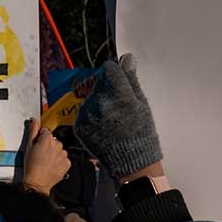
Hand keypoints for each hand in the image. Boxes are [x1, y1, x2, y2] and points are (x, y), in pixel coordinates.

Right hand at [21, 118, 70, 195]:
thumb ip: (33, 131)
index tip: (37, 144)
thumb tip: (35, 120)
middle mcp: (57, 145)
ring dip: (54, 153)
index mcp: (47, 139)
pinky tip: (52, 165)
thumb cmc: (31, 165)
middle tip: (40, 154)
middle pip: (54, 140)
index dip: (41, 137)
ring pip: (59, 149)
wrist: (37, 182)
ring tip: (46, 161)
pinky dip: (59, 161)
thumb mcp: (28, 146)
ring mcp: (63, 155)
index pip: (46, 132)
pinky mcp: (67, 163)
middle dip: (48, 145)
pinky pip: (64, 158)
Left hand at [74, 53, 160, 180]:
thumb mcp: (141, 103)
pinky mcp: (79, 126)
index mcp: (117, 93)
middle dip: (106, 89)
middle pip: (98, 84)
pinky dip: (92, 116)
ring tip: (113, 119)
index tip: (120, 82)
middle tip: (119, 106)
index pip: (109, 70)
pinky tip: (104, 126)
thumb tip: (126, 59)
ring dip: (98, 103)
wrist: (132, 162)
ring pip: (89, 98)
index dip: (115, 74)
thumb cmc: (141, 132)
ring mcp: (86, 115)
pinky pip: (84, 113)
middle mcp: (98, 102)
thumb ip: (130, 79)